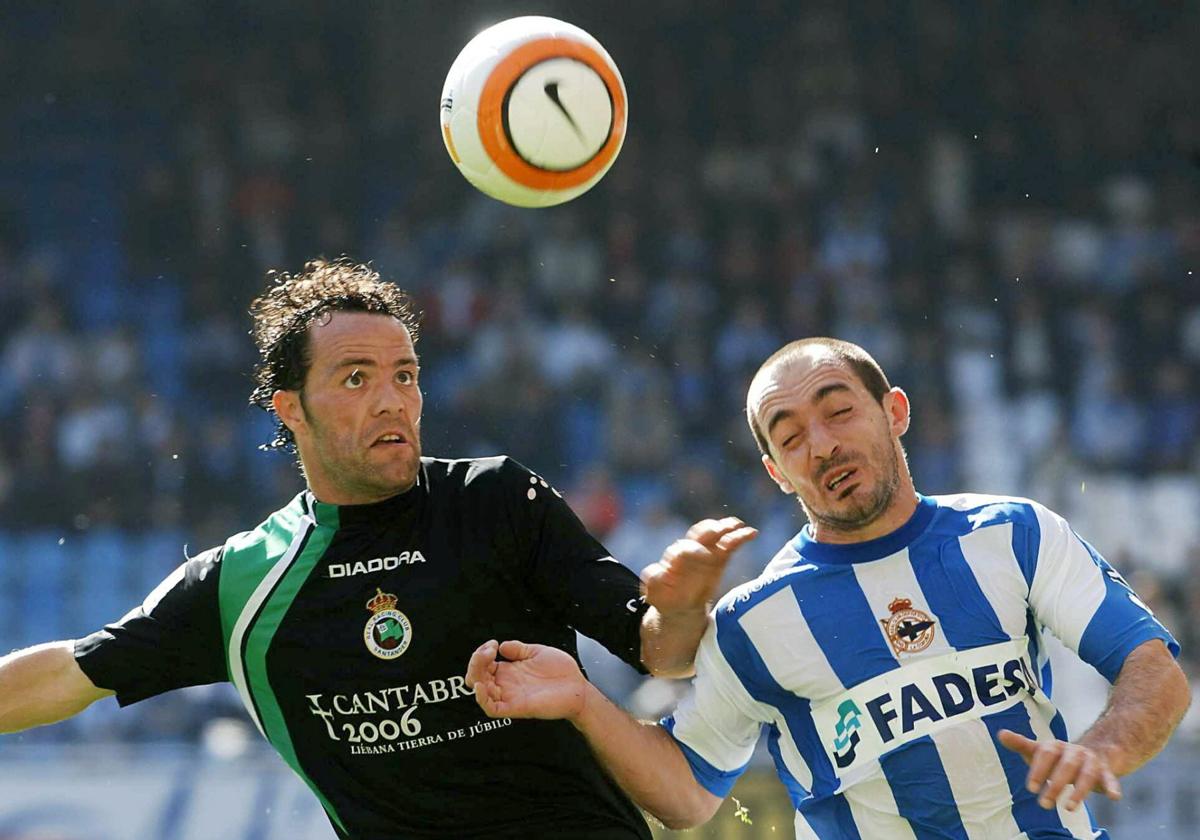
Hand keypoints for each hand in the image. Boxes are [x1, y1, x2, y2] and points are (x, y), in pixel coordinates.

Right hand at [465, 640, 587, 720]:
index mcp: (511, 671)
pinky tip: (481, 686)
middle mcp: (507, 684)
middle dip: (476, 661)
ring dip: (476, 675)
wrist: (579, 688)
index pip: (484, 665)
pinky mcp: (516, 708)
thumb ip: (519, 649)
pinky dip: (482, 699)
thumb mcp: (537, 652)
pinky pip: (492, 709)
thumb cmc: (562, 673)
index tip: (491, 644)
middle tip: (487, 651)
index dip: (481, 654)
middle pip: (478, 677)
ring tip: (485, 660)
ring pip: (481, 691)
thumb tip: (502, 645)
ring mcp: (510, 696)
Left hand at [641, 517, 757, 614]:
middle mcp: (690, 551)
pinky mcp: (720, 558)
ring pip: (715, 535)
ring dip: (726, 528)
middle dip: (709, 531)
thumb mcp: (655, 593)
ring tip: (738, 525)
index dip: (691, 550)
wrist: (679, 605)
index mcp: (674, 558)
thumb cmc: (666, 596)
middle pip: (699, 535)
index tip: (702, 555)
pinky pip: (731, 544)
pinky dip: (741, 537)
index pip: (683, 549)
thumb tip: (657, 571)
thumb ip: (654, 581)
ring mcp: (706, 552)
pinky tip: (752, 533)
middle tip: (718, 530)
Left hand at [997, 729, 1121, 810]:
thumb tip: (1000, 733)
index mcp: (1056, 746)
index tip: (1030, 788)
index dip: (1038, 770)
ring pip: (1087, 774)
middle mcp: (1074, 751)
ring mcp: (1091, 761)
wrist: (1091, 753)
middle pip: (1066, 766)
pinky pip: (1110, 779)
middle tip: (1044, 804)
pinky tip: (1114, 797)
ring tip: (1070, 808)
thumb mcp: (1039, 751)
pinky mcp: (1106, 772)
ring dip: (1079, 791)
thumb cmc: (1057, 757)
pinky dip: (1112, 787)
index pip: (1045, 754)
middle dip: (1055, 785)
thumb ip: (1021, 744)